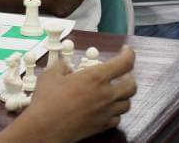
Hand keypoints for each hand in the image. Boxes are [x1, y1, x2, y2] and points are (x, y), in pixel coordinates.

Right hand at [11, 46, 136, 142]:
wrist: (45, 127)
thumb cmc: (47, 101)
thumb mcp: (51, 75)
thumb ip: (62, 66)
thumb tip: (65, 66)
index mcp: (96, 77)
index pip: (124, 63)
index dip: (129, 54)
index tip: (125, 51)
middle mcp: (106, 95)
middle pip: (132, 85)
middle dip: (130, 77)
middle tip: (122, 74)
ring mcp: (106, 112)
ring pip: (127, 104)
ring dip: (123, 95)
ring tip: (114, 91)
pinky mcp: (102, 126)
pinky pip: (117, 118)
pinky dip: (115, 111)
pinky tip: (106, 108)